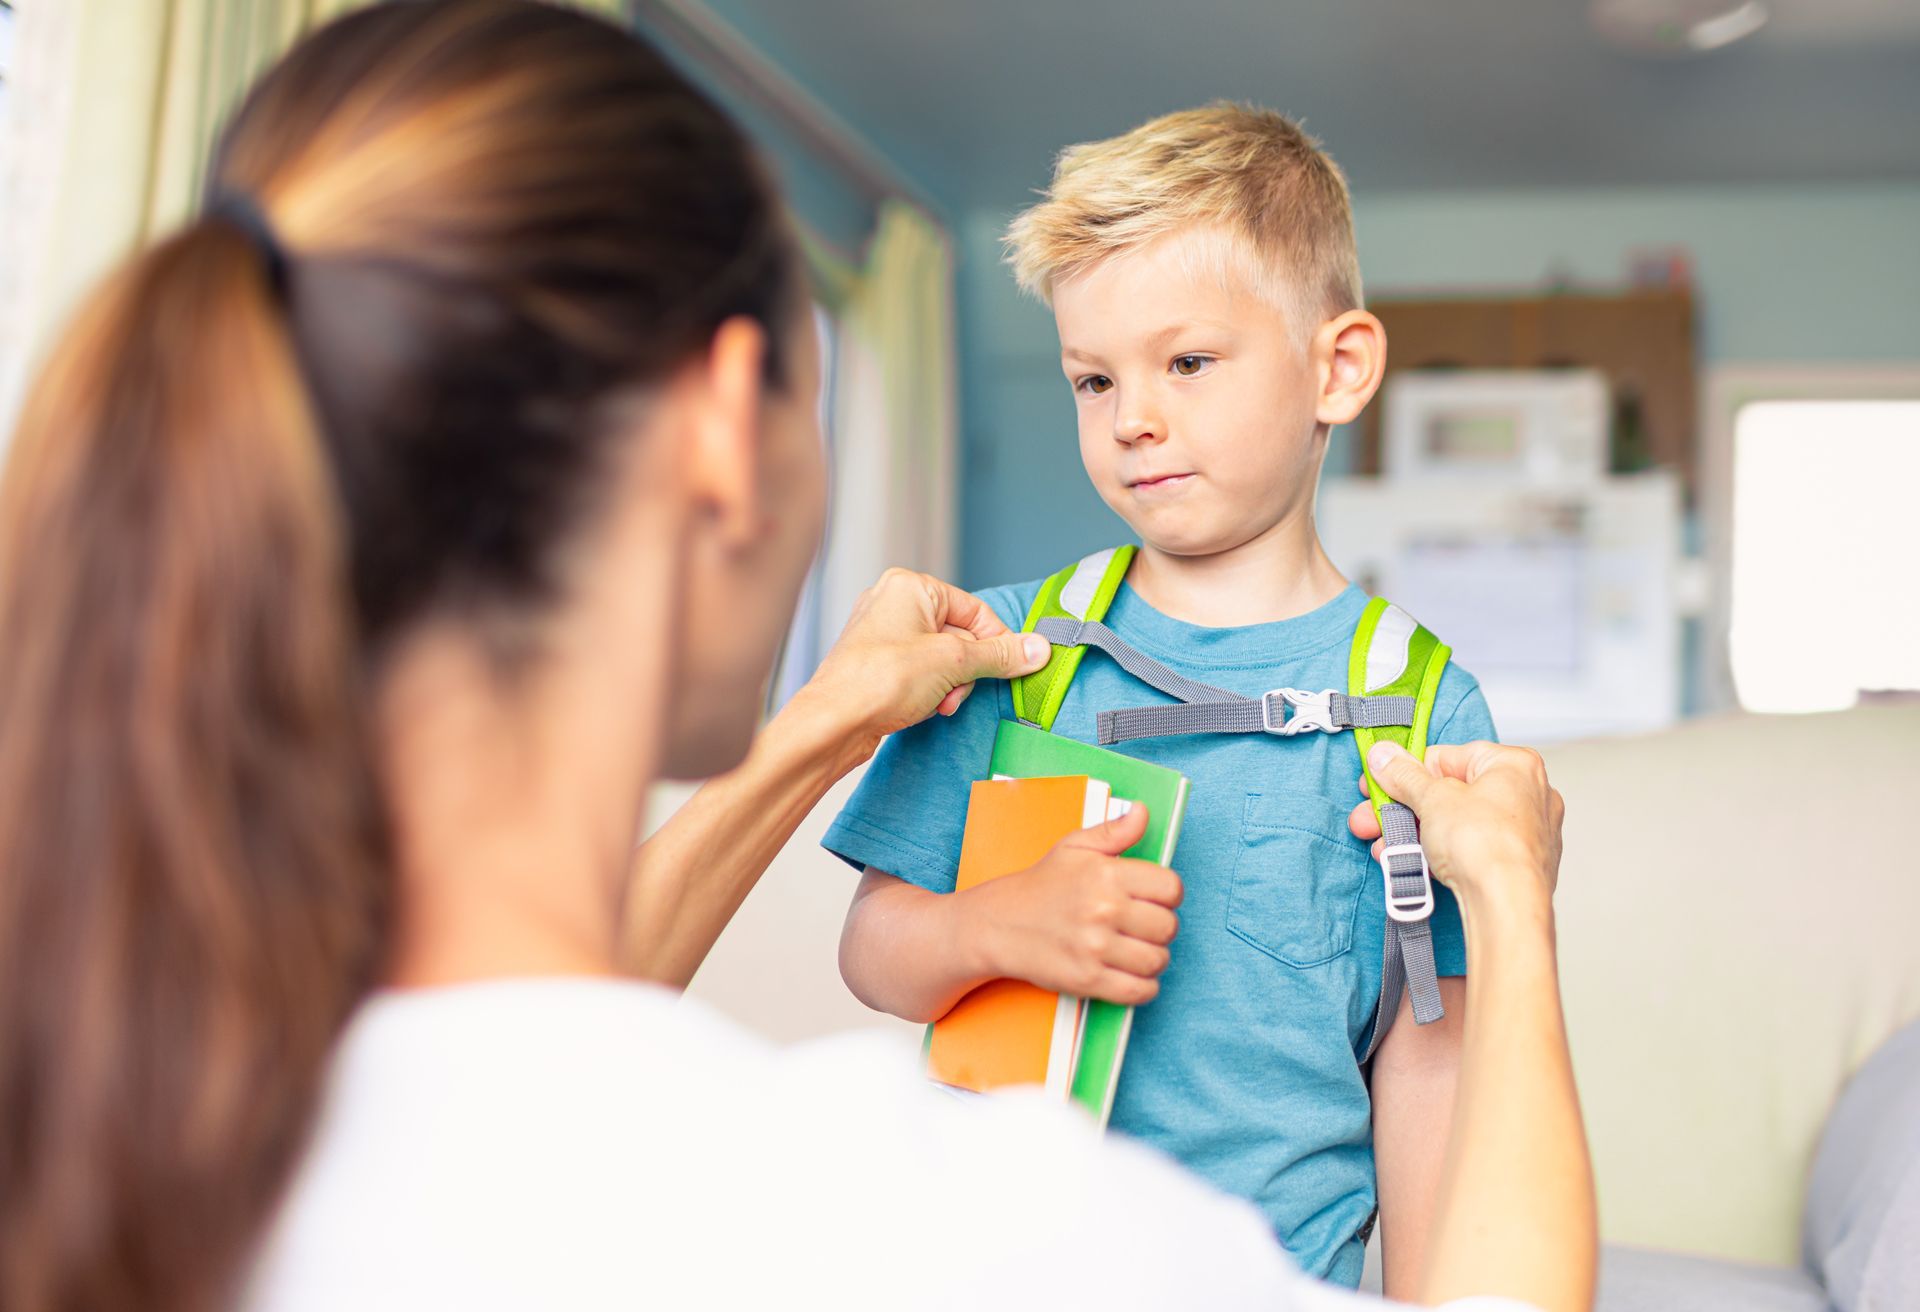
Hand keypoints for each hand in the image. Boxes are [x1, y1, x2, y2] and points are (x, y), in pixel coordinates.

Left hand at [794, 569, 1049, 759]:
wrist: (833, 722)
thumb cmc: (879, 681)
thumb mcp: (953, 663)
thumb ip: (998, 654)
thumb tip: (1037, 648)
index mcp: (909, 587)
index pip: (974, 609)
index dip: (996, 641)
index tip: (1014, 666)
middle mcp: (893, 603)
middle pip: (960, 635)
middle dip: (967, 670)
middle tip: (959, 691)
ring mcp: (883, 635)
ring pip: (942, 657)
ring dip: (951, 685)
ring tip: (940, 703)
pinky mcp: (878, 665)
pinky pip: (922, 672)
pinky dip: (932, 690)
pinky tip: (926, 707)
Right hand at [959, 804, 1183, 1005]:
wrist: (998, 924)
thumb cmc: (1041, 885)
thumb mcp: (1074, 847)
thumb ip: (1114, 831)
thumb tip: (1142, 812)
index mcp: (1106, 874)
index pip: (1171, 888)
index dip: (1168, 895)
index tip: (1154, 900)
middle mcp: (1104, 909)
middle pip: (1168, 926)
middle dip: (1160, 928)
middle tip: (1141, 927)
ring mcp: (1096, 947)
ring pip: (1158, 960)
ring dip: (1152, 958)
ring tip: (1135, 950)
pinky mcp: (1088, 980)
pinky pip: (1140, 991)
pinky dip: (1144, 987)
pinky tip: (1130, 974)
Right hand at [1347, 740, 1564, 907]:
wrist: (1507, 906)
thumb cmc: (1486, 846)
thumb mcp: (1431, 799)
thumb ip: (1404, 775)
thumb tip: (1384, 755)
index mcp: (1514, 764)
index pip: (1449, 757)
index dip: (1408, 771)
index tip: (1381, 783)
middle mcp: (1529, 794)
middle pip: (1451, 793)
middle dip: (1406, 809)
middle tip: (1375, 819)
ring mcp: (1527, 832)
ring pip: (1459, 824)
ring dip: (1417, 834)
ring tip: (1387, 848)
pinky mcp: (1520, 865)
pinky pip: (1473, 849)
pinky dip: (1443, 853)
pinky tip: (1415, 863)